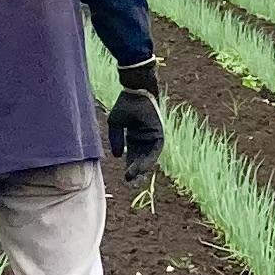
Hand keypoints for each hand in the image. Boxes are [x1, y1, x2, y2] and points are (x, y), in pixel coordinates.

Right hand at [106, 59, 164, 206]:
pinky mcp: (159, 134)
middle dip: (136, 171)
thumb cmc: (125, 104)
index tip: (126, 178)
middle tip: (131, 183)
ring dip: (142, 168)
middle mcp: (145, 138)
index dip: (129, 167)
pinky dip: (149, 159)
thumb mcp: (115, 124)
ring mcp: (153, 136)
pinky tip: (142, 167)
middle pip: (141, 159)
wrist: (136, 91)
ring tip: (135, 178)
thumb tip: (117, 156)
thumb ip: (116, 139)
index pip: (132, 156)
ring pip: (149, 157)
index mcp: (135, 136)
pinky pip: (155, 150)